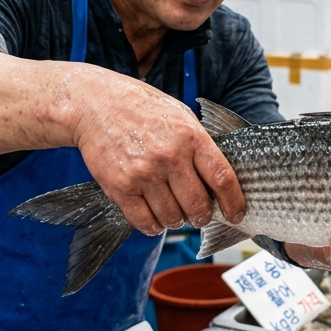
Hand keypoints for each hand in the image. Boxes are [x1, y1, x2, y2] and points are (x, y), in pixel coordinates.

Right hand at [71, 72, 244, 235]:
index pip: (223, 179)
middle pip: (198, 205)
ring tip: (174, 211)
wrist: (95, 103)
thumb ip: (201, 144)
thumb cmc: (142, 108)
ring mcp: (144, 174)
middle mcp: (169, 157)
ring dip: (177, 221)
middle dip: (202, 216)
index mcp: (191, 137)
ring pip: (173, 218)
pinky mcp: (120, 188)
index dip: (234, 203)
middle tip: (199, 215)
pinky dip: (154, 226)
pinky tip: (155, 217)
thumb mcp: (181, 116)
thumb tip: (222, 179)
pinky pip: (145, 223)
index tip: (236, 215)